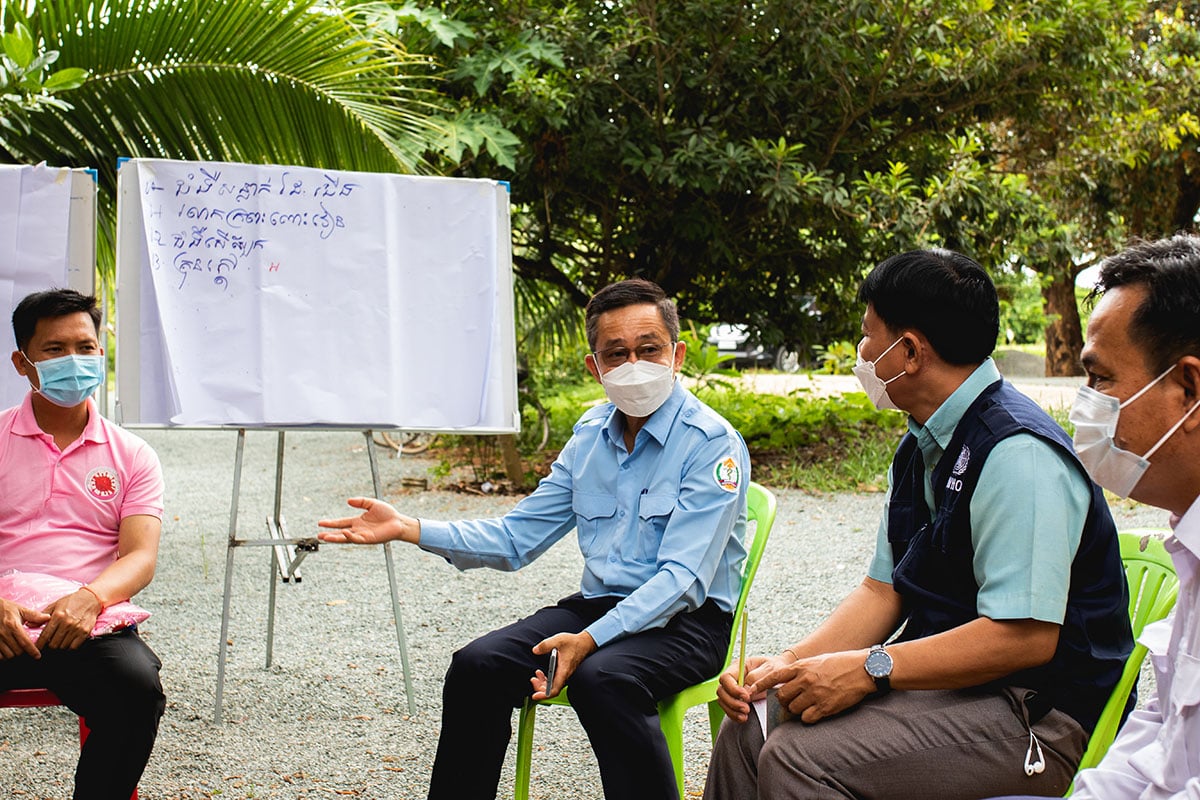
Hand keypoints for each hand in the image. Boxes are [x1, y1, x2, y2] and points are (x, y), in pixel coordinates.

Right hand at [0, 597, 48, 659]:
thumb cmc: (5, 608)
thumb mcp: (20, 609)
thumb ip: (34, 615)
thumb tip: (48, 618)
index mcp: (13, 625)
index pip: (25, 642)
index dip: (32, 651)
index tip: (37, 656)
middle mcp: (3, 633)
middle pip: (17, 651)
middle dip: (24, 651)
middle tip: (25, 646)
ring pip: (8, 655)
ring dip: (14, 653)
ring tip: (16, 647)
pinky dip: (4, 655)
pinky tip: (7, 649)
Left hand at [37, 589, 100, 651]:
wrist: (92, 598)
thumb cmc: (72, 601)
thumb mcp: (55, 605)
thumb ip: (42, 615)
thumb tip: (29, 624)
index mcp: (58, 616)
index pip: (45, 636)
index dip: (40, 644)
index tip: (38, 647)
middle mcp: (67, 623)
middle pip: (54, 644)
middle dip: (50, 645)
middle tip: (51, 643)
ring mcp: (77, 628)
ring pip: (63, 646)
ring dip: (60, 646)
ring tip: (60, 641)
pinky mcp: (85, 632)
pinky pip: (74, 646)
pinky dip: (70, 647)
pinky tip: (68, 642)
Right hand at [317, 497, 416, 544]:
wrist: (399, 522)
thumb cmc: (388, 514)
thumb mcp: (372, 503)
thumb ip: (361, 501)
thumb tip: (348, 500)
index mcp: (358, 522)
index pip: (341, 523)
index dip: (331, 523)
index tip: (320, 523)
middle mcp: (358, 529)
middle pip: (341, 533)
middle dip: (330, 534)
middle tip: (319, 535)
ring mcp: (363, 535)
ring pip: (346, 538)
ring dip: (336, 538)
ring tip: (325, 538)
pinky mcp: (369, 539)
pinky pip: (357, 539)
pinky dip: (350, 536)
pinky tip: (344, 533)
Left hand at [529, 631, 596, 699]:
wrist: (584, 643)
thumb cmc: (574, 643)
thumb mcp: (558, 640)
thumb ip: (545, 645)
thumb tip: (535, 650)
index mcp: (563, 670)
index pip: (554, 689)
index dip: (544, 695)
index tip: (535, 695)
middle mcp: (564, 675)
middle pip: (552, 690)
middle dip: (540, 688)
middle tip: (533, 680)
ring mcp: (564, 675)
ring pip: (552, 686)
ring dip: (542, 684)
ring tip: (536, 676)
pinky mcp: (563, 673)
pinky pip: (554, 682)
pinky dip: (546, 680)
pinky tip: (541, 674)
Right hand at [716, 654, 779, 721]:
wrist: (783, 676)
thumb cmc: (776, 669)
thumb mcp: (771, 669)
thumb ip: (757, 677)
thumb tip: (747, 690)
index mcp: (739, 667)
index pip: (726, 677)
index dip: (733, 688)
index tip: (746, 697)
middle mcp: (734, 678)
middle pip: (721, 690)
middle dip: (732, 702)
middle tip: (746, 708)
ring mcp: (734, 690)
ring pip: (723, 701)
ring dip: (732, 710)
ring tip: (745, 715)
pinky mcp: (737, 700)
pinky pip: (728, 709)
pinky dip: (733, 715)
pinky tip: (743, 718)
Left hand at [752, 650, 875, 723]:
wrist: (863, 670)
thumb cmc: (840, 664)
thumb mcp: (816, 661)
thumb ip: (800, 671)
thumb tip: (786, 682)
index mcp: (802, 667)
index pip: (774, 676)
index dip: (760, 684)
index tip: (751, 690)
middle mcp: (805, 680)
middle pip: (782, 696)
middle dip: (784, 700)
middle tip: (792, 700)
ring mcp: (815, 694)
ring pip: (793, 708)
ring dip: (797, 709)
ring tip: (808, 704)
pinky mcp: (825, 707)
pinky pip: (806, 718)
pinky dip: (808, 717)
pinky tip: (816, 711)